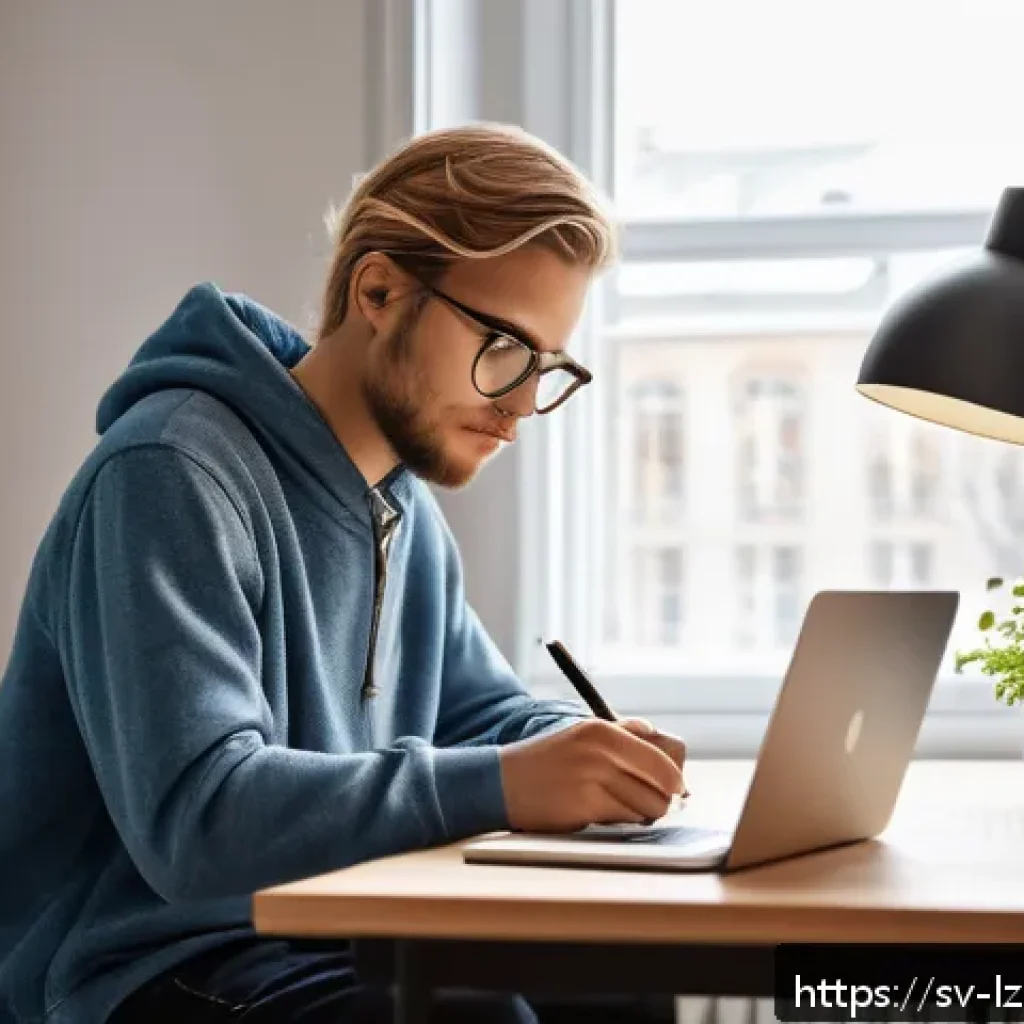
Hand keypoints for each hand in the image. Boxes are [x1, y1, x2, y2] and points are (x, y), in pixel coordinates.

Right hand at [498, 718, 683, 832]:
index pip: (661, 758)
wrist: (501, 782)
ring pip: (646, 807)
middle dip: (660, 799)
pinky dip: (618, 822)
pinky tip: (597, 813)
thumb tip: (655, 732)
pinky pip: (623, 821)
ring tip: (615, 806)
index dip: (674, 779)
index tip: (677, 790)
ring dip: (639, 813)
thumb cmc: (546, 761)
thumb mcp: (582, 734)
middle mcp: (601, 751)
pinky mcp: (584, 807)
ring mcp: (592, 779)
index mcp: (604, 730)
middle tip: (650, 804)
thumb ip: (621, 732)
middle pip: (661, 786)